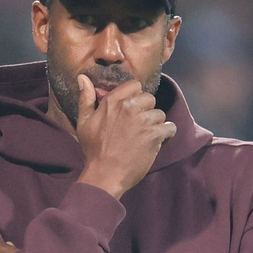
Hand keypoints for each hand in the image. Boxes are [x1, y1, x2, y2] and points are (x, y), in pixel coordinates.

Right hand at [75, 75, 176, 198]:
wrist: (104, 174)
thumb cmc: (93, 150)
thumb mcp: (84, 122)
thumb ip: (86, 98)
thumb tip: (82, 77)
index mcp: (113, 101)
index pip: (135, 85)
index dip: (136, 96)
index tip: (132, 108)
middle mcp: (129, 107)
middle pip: (149, 98)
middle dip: (146, 110)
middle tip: (139, 125)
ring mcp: (143, 121)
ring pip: (160, 114)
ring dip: (156, 124)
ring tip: (147, 136)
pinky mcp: (154, 136)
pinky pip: (169, 128)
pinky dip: (166, 134)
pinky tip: (158, 141)